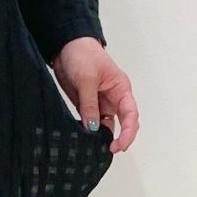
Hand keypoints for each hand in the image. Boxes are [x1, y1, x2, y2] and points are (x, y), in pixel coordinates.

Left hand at [49, 37, 138, 152]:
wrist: (65, 45)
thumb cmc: (83, 54)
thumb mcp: (86, 79)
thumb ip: (89, 104)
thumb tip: (93, 128)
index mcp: (121, 89)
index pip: (131, 114)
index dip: (128, 132)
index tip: (120, 145)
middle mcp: (113, 98)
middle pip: (122, 123)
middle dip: (118, 138)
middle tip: (108, 151)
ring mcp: (100, 102)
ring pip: (106, 125)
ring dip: (101, 136)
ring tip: (93, 148)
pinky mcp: (86, 104)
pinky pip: (91, 121)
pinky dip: (89, 131)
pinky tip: (83, 138)